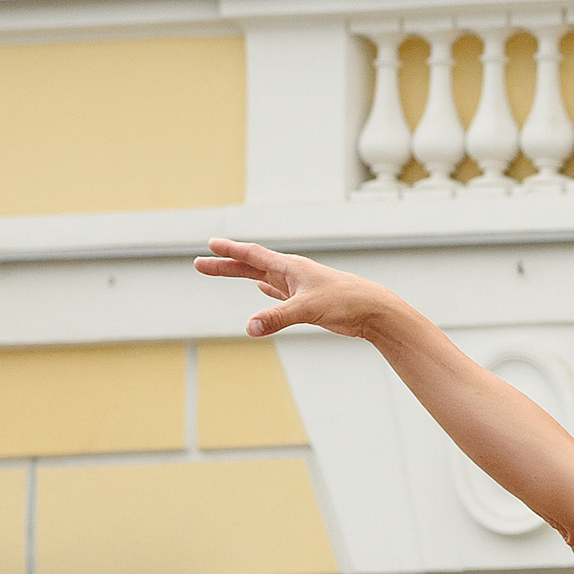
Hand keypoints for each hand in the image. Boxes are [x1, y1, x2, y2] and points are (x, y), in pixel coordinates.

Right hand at [194, 238, 398, 340]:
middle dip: (225, 265)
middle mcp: (293, 273)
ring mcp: (301, 286)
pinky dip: (268, 290)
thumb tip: (249, 328)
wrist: (375, 310)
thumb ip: (277, 318)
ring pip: (264, 277)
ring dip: (242, 275)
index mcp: (290, 267)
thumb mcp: (307, 309)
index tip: (209, 244)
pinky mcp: (310, 301)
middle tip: (199, 265)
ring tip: (222, 271)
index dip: (230, 250)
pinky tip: (262, 288)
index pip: (253, 254)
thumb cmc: (346, 302)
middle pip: (251, 264)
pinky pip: (282, 292)